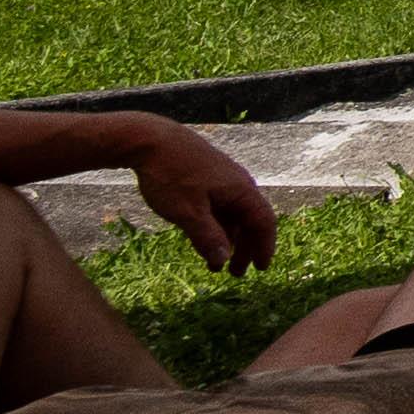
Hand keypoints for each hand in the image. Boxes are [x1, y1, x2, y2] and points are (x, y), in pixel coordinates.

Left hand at [120, 121, 279, 272]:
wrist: (149, 139)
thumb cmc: (171, 174)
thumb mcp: (188, 212)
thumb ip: (208, 237)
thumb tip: (224, 260)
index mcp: (241, 190)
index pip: (264, 222)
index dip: (264, 247)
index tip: (260, 269)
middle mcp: (237, 184)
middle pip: (250, 220)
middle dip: (244, 249)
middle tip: (235, 274)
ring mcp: (222, 180)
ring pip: (233, 215)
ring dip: (228, 240)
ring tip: (215, 263)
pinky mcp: (206, 178)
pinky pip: (220, 207)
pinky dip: (216, 226)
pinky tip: (203, 238)